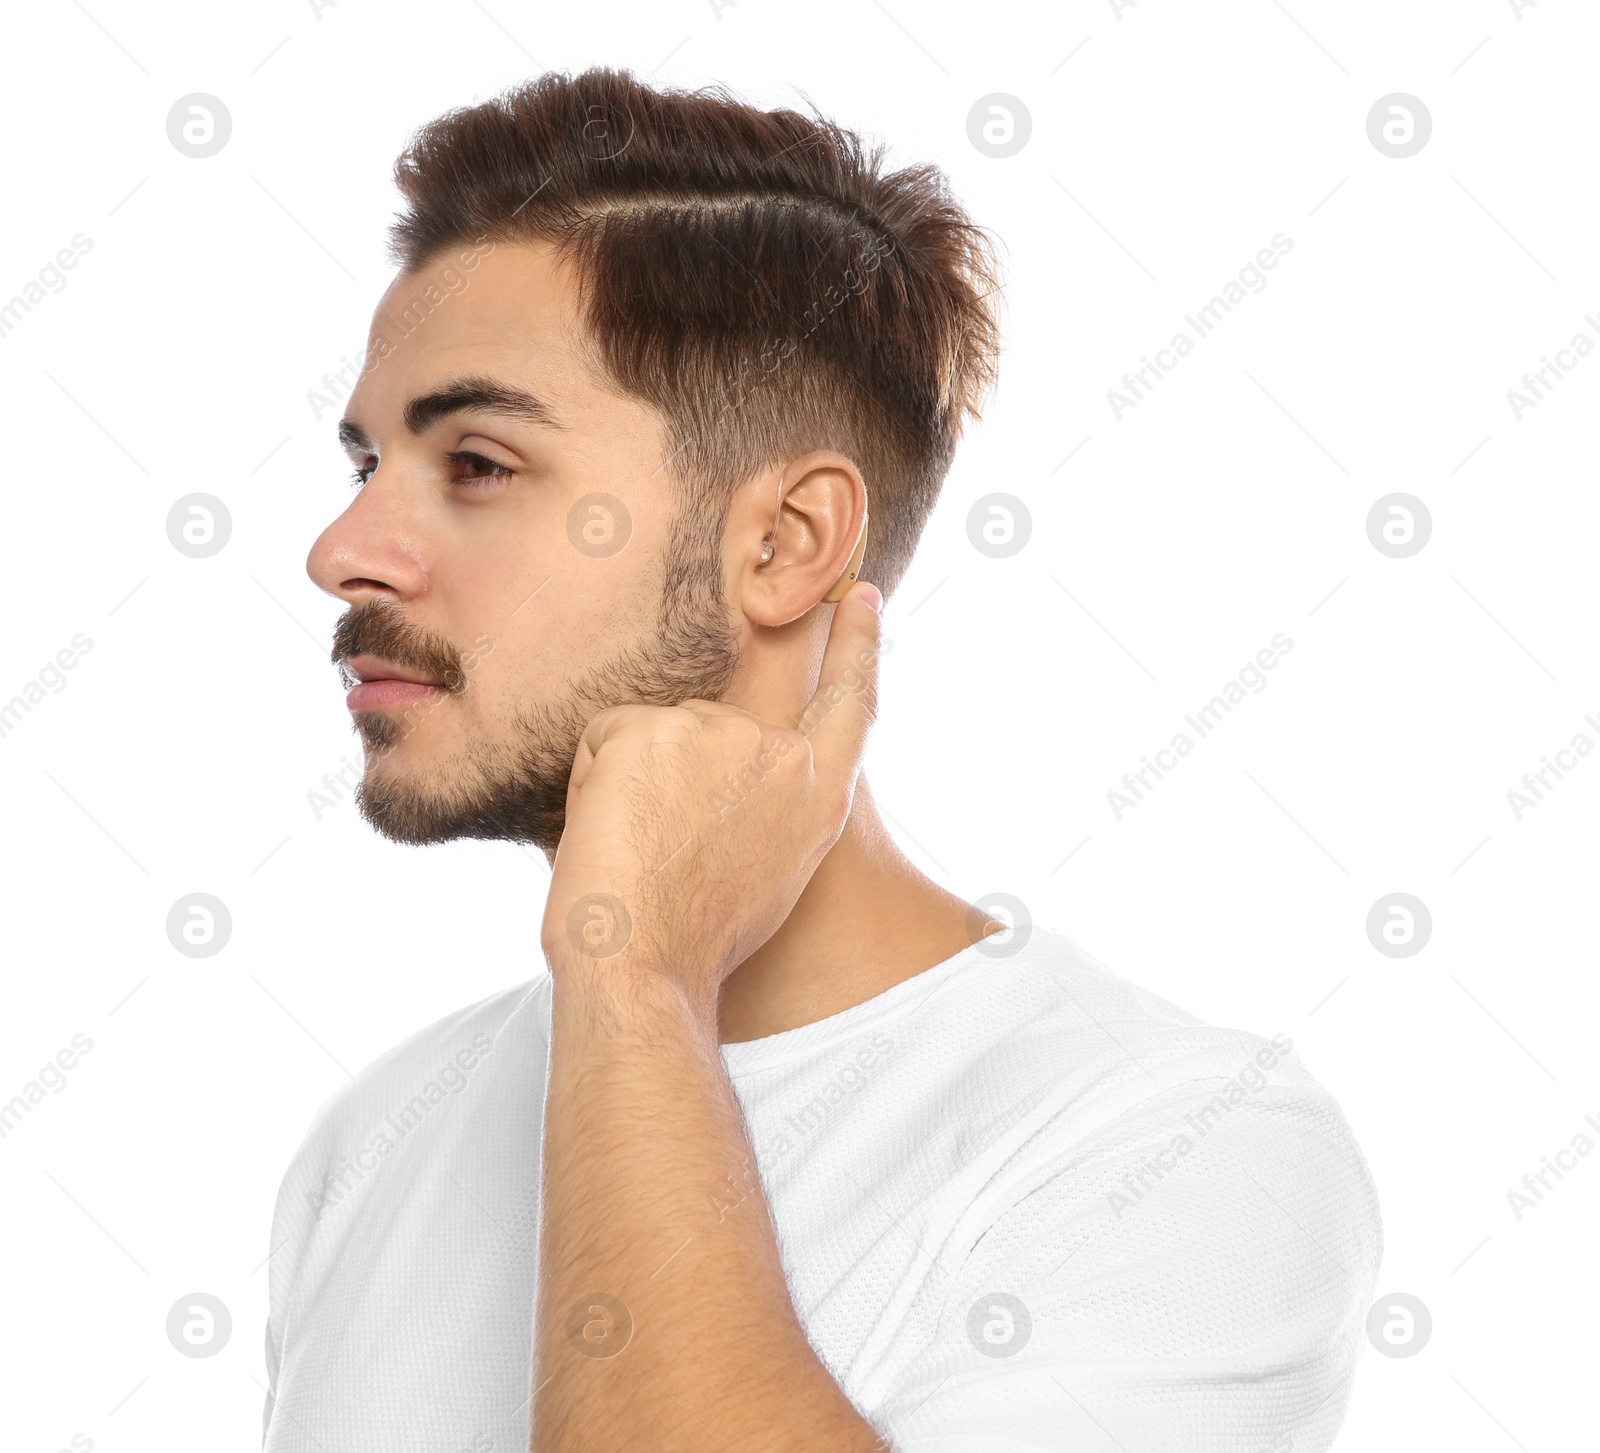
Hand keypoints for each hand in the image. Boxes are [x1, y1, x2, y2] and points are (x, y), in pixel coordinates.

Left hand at [540, 582, 883, 1017]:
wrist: (644, 968)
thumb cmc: (693, 941)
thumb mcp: (770, 870)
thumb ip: (770, 803)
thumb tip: (732, 770)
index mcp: (820, 795)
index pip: (852, 701)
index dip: (857, 646)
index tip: (860, 598)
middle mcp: (780, 754)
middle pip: (708, 729)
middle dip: (672, 778)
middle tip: (667, 855)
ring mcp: (717, 732)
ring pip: (652, 734)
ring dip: (631, 784)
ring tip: (642, 853)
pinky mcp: (651, 728)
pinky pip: (603, 739)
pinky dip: (589, 784)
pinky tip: (612, 833)